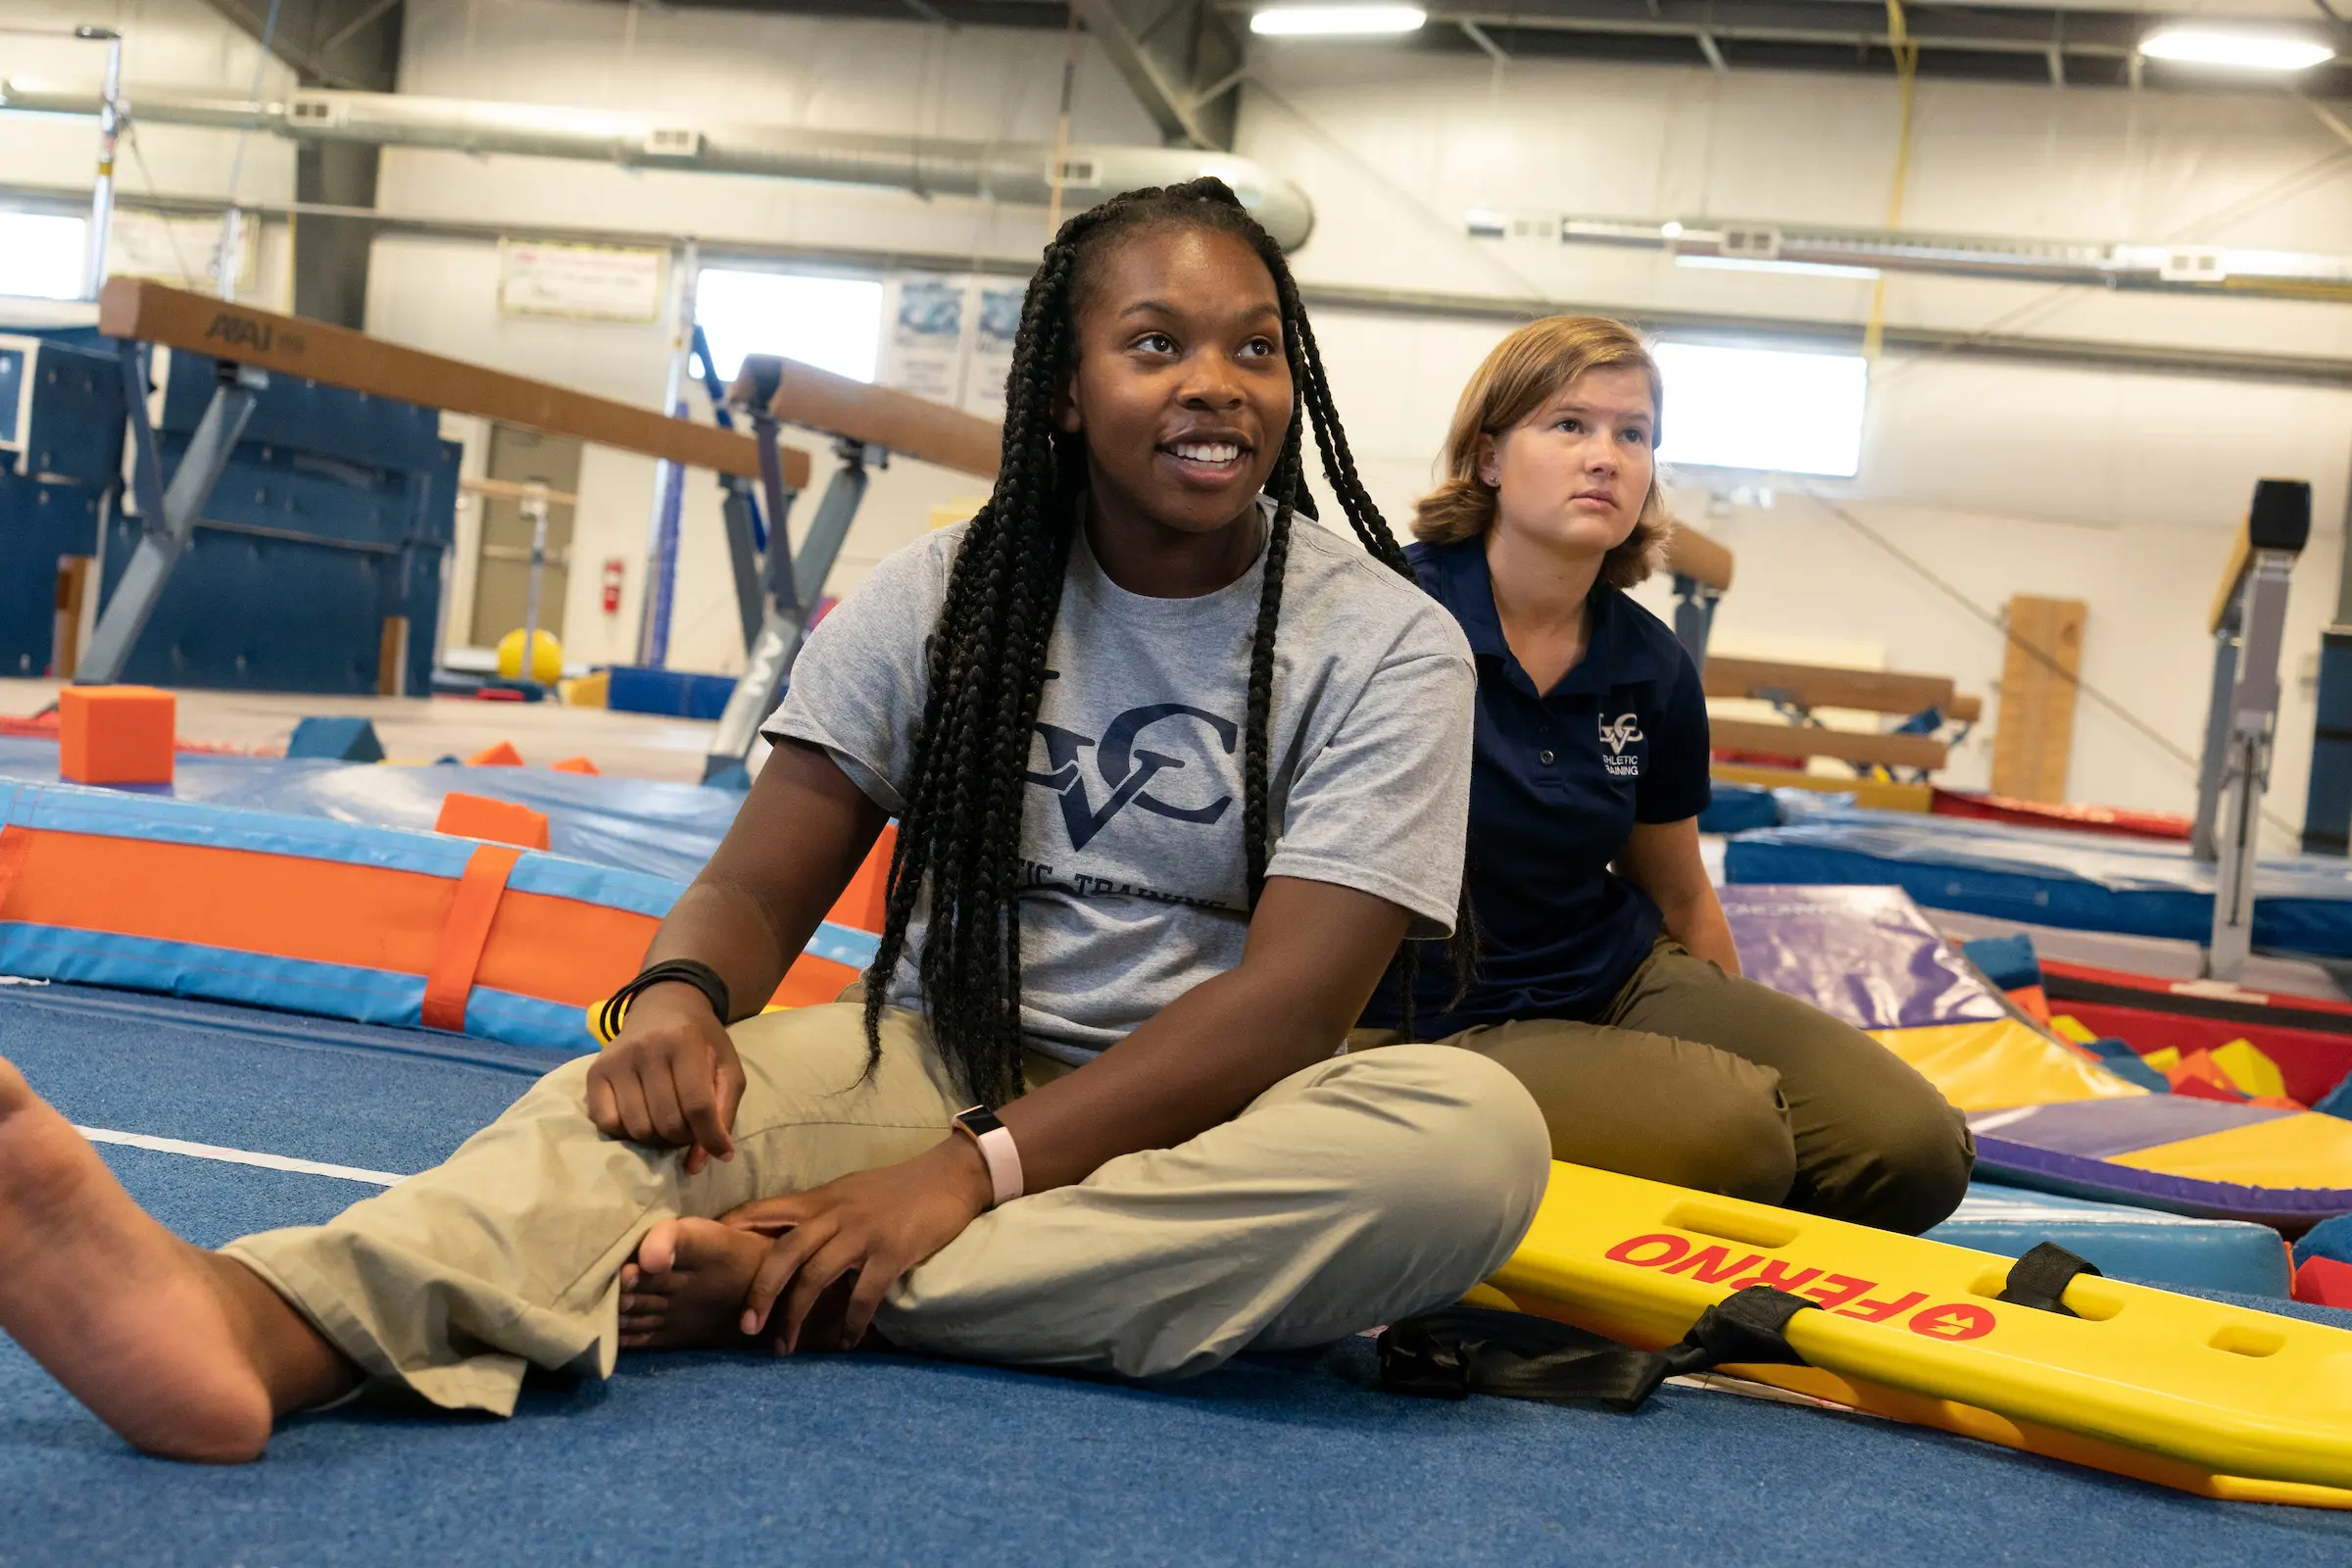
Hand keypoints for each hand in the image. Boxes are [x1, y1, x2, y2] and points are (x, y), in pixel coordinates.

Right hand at [584, 982, 746, 1174]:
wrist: (664, 1007)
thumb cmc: (702, 1043)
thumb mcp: (726, 1069)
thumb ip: (723, 1114)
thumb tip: (706, 1161)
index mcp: (685, 1042)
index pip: (697, 1105)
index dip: (710, 1137)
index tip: (719, 1151)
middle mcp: (646, 1049)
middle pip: (667, 1123)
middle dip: (683, 1136)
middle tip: (688, 1124)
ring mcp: (616, 1060)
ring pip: (637, 1128)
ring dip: (656, 1136)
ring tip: (666, 1118)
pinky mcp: (594, 1072)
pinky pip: (607, 1123)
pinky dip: (626, 1130)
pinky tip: (640, 1114)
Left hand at [719, 1135, 992, 1352]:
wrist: (949, 1176)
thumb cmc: (897, 1188)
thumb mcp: (848, 1192)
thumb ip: (816, 1213)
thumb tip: (781, 1237)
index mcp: (820, 1199)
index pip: (764, 1211)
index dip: (733, 1233)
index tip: (706, 1262)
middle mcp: (835, 1214)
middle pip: (783, 1252)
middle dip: (760, 1293)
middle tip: (745, 1329)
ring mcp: (863, 1234)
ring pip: (815, 1277)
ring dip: (796, 1316)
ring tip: (785, 1348)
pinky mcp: (893, 1252)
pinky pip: (863, 1294)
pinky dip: (850, 1323)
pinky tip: (844, 1343)